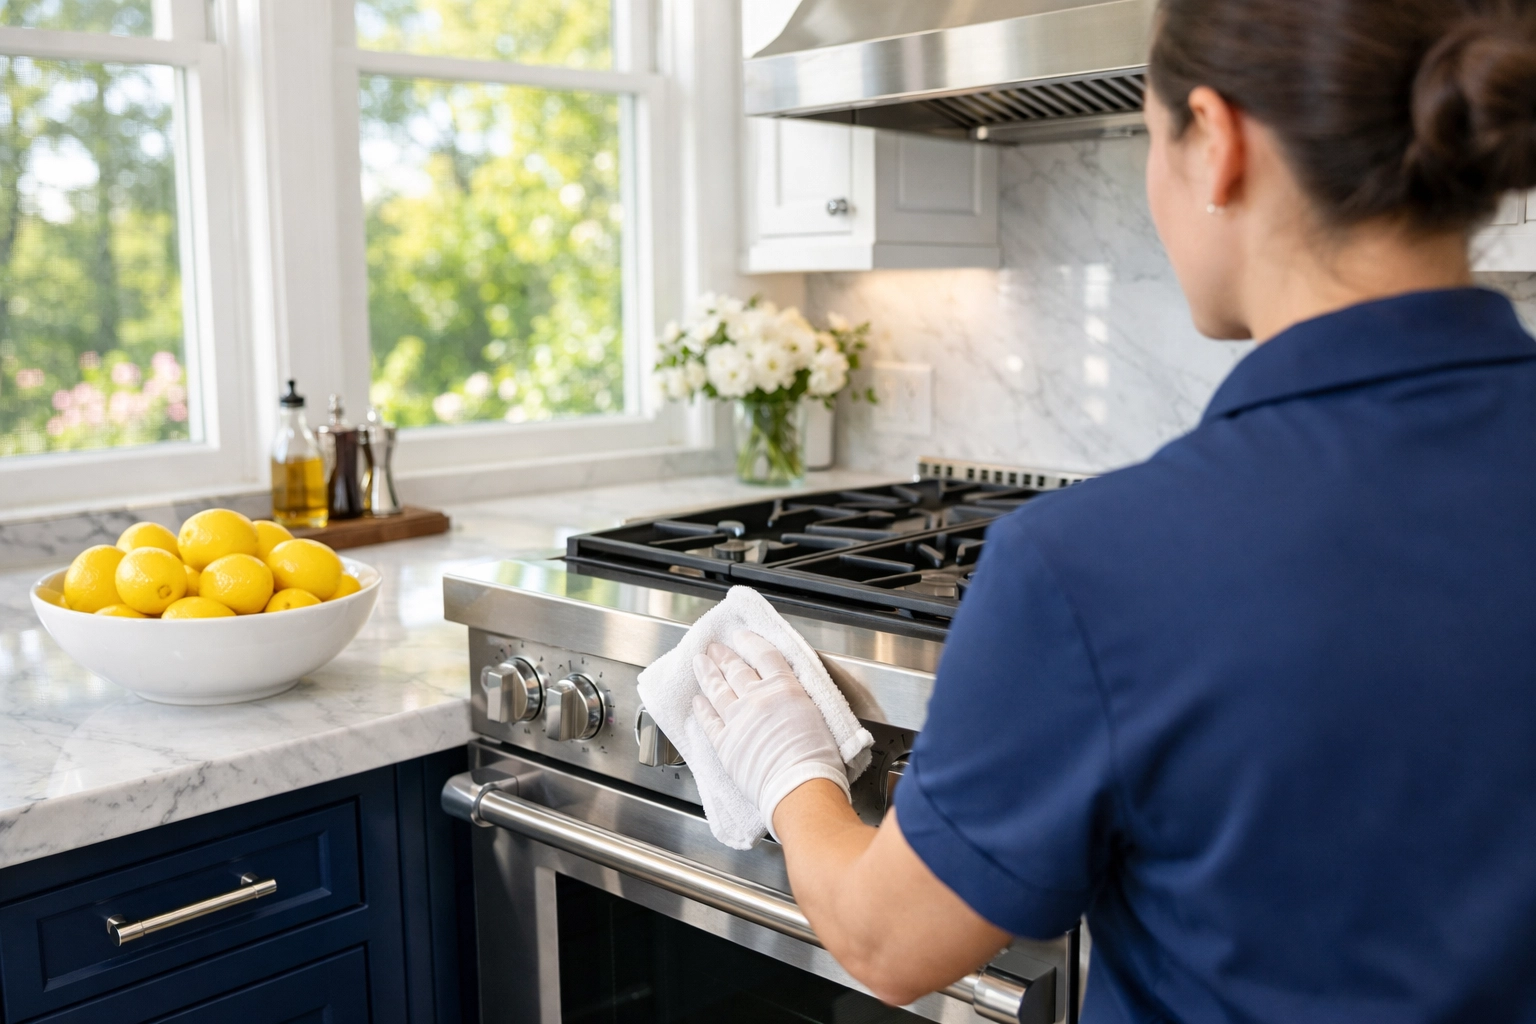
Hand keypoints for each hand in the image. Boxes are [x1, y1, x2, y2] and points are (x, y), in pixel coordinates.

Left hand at [692, 631, 849, 836]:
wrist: (799, 786)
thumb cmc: (818, 758)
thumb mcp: (817, 714)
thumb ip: (797, 699)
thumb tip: (788, 695)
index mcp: (784, 688)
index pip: (764, 656)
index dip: (750, 643)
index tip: (741, 636)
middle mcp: (757, 699)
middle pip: (736, 670)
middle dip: (724, 656)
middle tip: (714, 648)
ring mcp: (738, 720)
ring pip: (718, 690)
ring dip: (707, 674)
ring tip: (700, 663)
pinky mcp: (725, 743)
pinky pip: (709, 720)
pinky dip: (702, 709)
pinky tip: (697, 701)